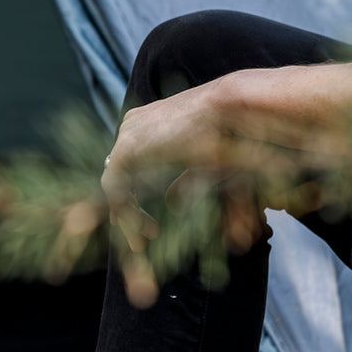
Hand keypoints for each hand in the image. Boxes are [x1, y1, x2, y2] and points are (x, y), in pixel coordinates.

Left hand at [102, 82, 232, 251]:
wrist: (237, 110)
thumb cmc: (232, 135)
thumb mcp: (203, 165)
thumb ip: (183, 184)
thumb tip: (172, 207)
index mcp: (149, 124)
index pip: (129, 166)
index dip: (131, 198)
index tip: (143, 224)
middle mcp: (134, 125)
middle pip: (120, 176)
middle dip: (127, 211)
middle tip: (138, 240)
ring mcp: (128, 134)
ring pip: (115, 185)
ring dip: (128, 217)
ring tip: (143, 241)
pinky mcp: (126, 149)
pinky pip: (114, 188)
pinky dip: (126, 212)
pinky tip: (143, 229)